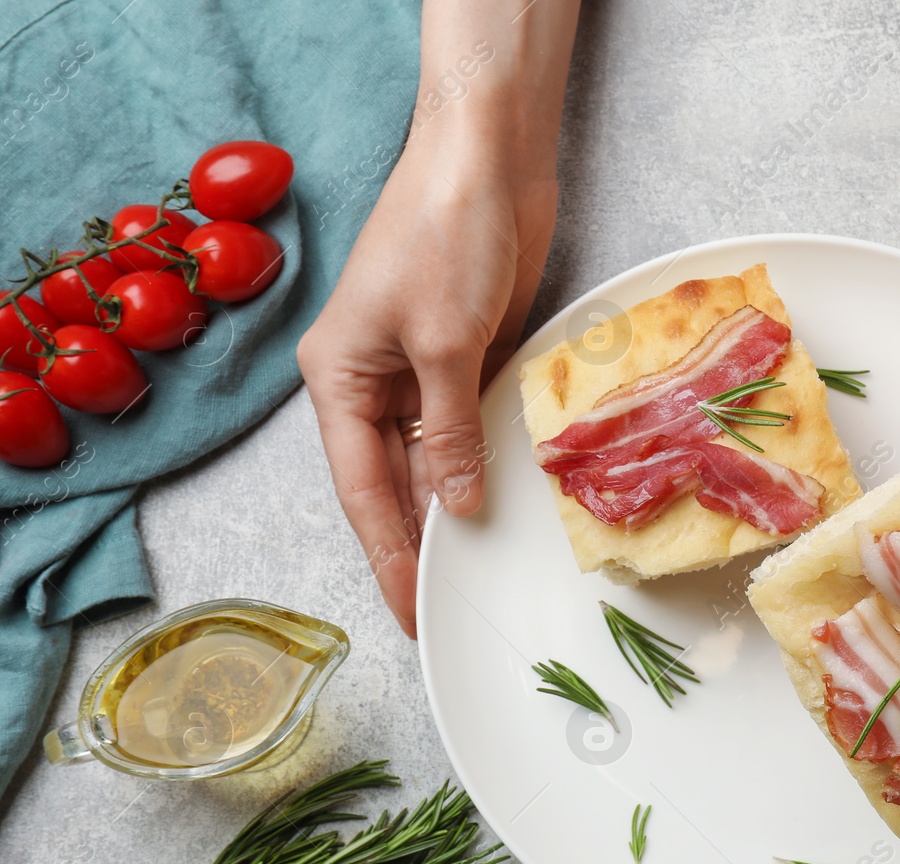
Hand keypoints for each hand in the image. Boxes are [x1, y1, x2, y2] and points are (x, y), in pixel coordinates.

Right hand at [297, 135, 556, 637]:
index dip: (389, 557)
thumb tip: (456, 508)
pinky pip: (469, 428)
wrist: (487, 157)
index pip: (362, 492)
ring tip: (481, 574)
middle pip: (395, 485)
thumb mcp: (443, 344)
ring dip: (459, 509)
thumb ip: (449, 432)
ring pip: (435, 462)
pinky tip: (505, 506)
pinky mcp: (465, 355)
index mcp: (338, 379)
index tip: (411, 613)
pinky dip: (485, 464)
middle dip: (422, 545)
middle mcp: (372, 382)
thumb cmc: (444, 234)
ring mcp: (420, 370)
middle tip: (450, 608)